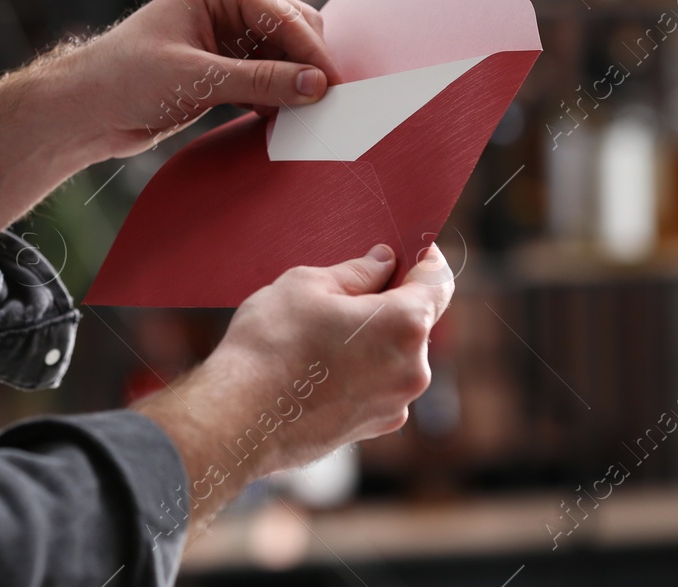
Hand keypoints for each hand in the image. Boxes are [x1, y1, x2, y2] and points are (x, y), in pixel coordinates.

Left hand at [78, 0, 343, 154]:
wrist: (86, 109)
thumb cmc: (126, 79)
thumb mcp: (197, 79)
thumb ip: (261, 81)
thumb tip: (318, 86)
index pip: (285, 16)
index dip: (313, 54)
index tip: (335, 90)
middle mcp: (230, 2)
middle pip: (295, 30)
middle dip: (309, 67)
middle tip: (327, 109)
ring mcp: (230, 33)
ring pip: (287, 56)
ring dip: (297, 86)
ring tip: (308, 121)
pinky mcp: (227, 64)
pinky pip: (271, 77)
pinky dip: (280, 98)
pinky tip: (285, 123)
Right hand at [136, 244, 453, 527]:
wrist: (238, 419)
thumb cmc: (271, 345)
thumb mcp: (308, 285)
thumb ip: (358, 272)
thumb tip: (383, 263)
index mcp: (405, 324)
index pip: (438, 280)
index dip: (424, 258)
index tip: (406, 249)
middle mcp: (413, 369)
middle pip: (416, 320)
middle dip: (389, 300)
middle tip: (347, 288)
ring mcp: (395, 404)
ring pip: (395, 354)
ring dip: (372, 337)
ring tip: (322, 332)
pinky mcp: (374, 428)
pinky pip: (379, 384)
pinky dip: (361, 370)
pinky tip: (318, 365)